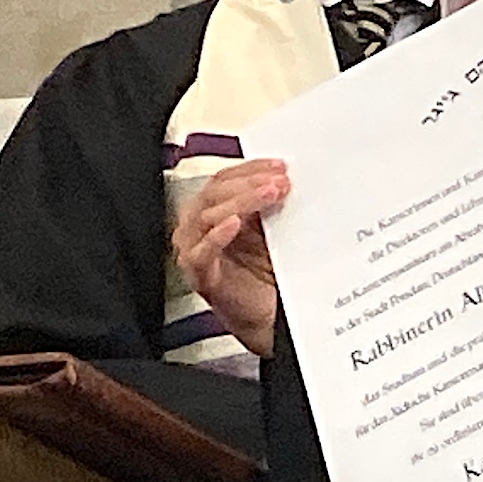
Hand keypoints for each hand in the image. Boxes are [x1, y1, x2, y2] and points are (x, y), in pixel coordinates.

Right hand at [171, 159, 290, 358]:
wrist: (270, 315)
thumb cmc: (266, 272)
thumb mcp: (271, 229)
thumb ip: (270, 204)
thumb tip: (286, 176)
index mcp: (215, 211)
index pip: (225, 179)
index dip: (251, 168)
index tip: (280, 166)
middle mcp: (200, 227)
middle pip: (214, 193)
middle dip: (249, 183)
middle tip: (280, 181)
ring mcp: (196, 251)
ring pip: (208, 215)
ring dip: (241, 201)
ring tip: (269, 194)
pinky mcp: (200, 276)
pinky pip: (201, 252)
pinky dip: (217, 235)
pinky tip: (235, 223)